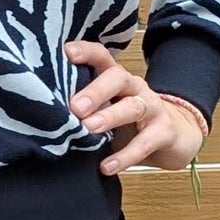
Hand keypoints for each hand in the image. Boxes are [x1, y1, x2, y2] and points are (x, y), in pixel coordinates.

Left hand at [64, 39, 208, 175]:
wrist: (175, 136)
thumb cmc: (129, 122)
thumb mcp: (106, 109)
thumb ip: (82, 108)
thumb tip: (44, 115)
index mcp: (116, 79)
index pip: (102, 57)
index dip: (86, 52)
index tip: (66, 54)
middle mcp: (134, 88)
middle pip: (117, 78)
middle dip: (96, 90)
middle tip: (75, 107)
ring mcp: (152, 108)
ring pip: (133, 107)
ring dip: (110, 116)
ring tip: (89, 129)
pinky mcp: (164, 132)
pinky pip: (146, 142)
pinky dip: (125, 156)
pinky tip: (107, 166)